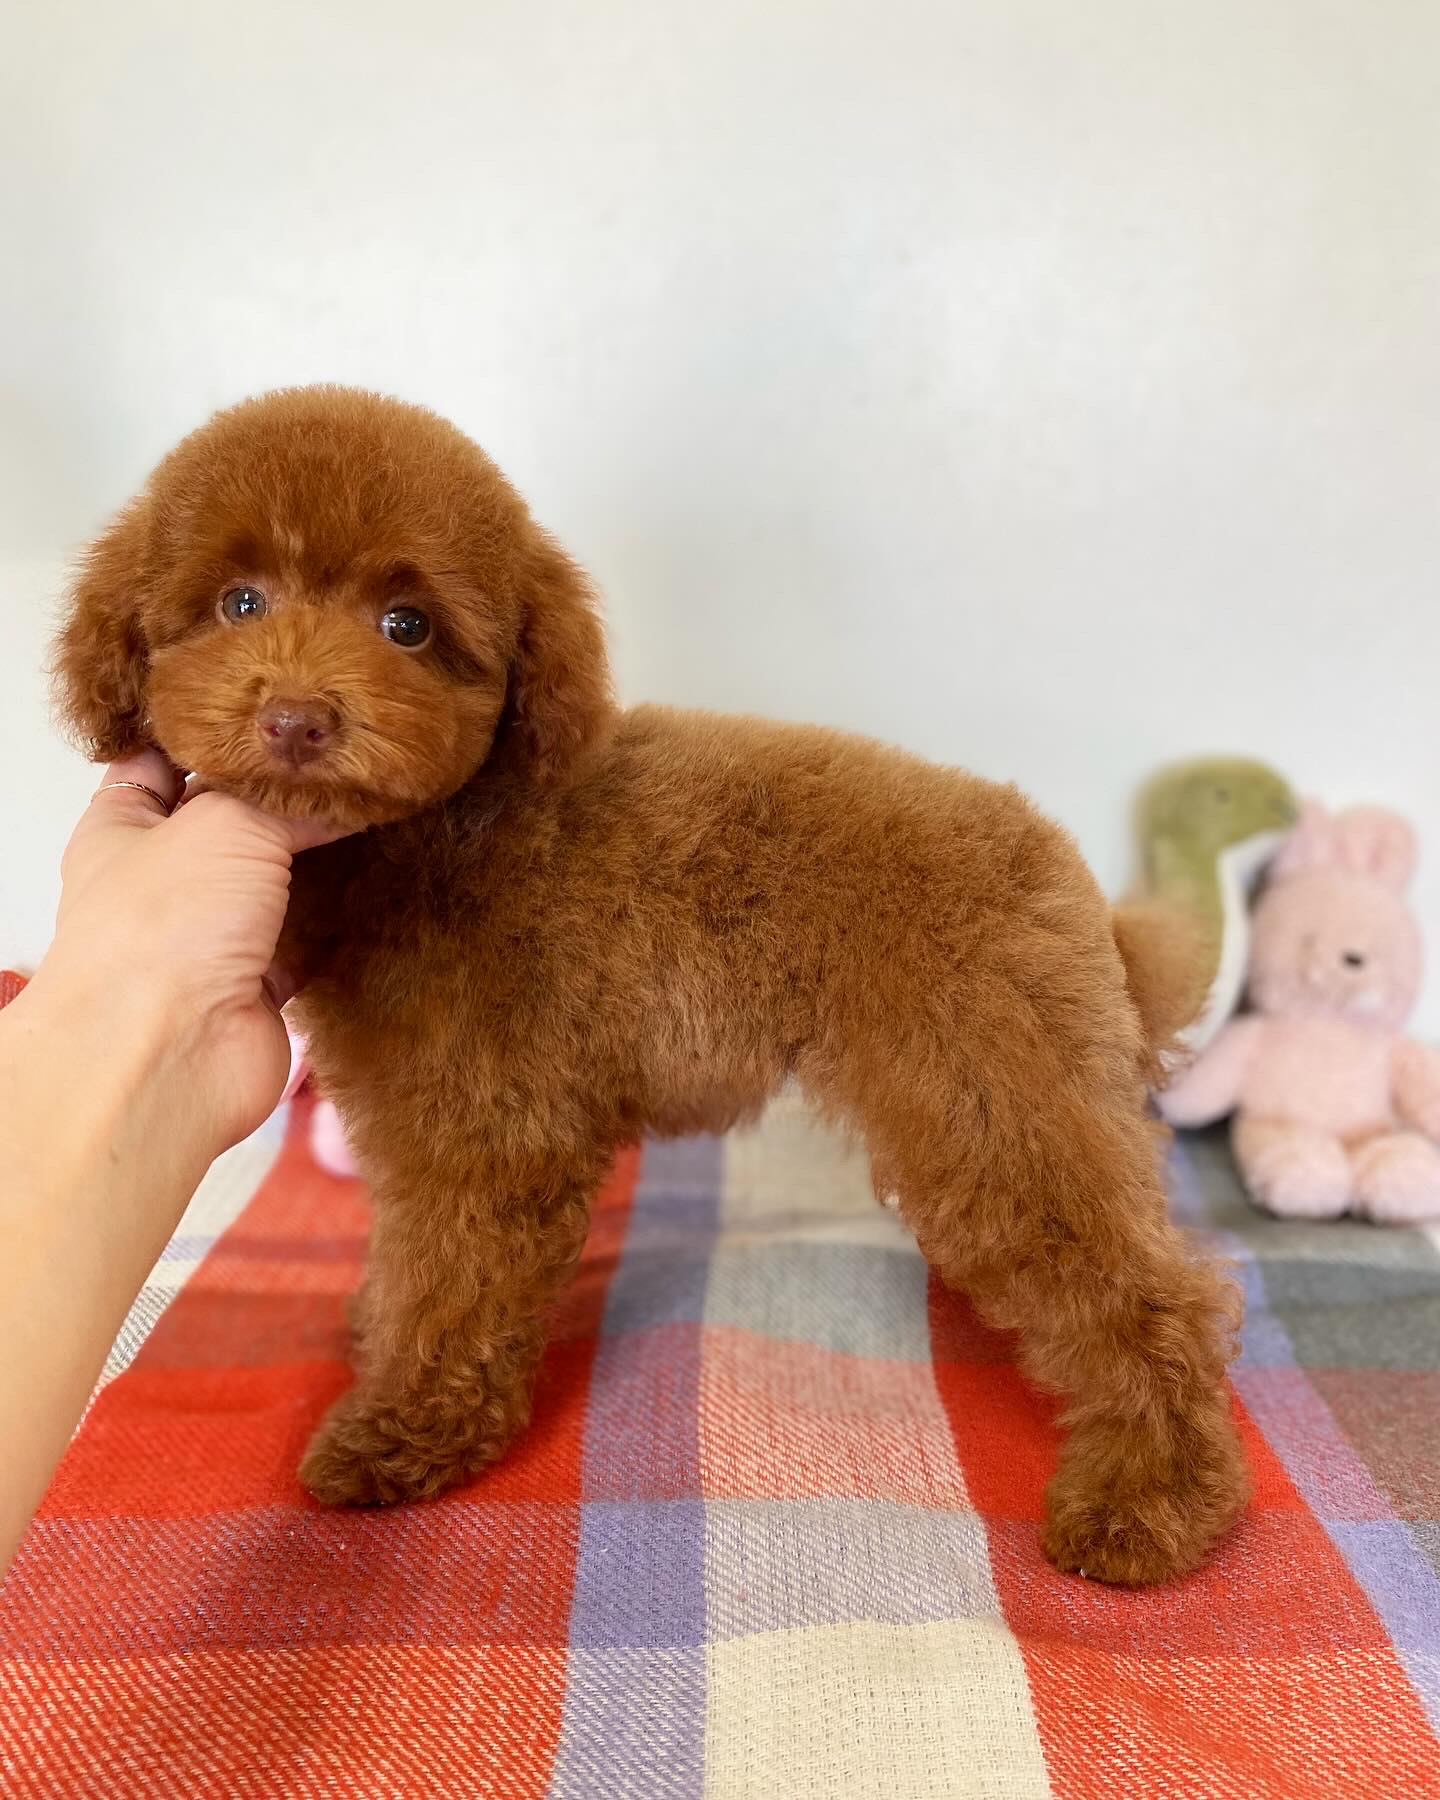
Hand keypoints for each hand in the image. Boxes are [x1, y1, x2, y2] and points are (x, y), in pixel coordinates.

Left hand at [42, 748, 348, 1155]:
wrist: (169, 1053)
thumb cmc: (160, 927)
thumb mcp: (224, 820)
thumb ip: (285, 797)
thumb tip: (342, 787)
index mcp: (124, 827)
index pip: (163, 759)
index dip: (214, 730)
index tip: (274, 705)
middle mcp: (163, 878)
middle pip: (232, 819)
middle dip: (285, 794)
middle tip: (350, 752)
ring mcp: (211, 934)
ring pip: (276, 879)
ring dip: (322, 856)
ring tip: (382, 803)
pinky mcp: (259, 984)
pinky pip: (308, 938)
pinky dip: (342, 917)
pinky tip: (386, 877)